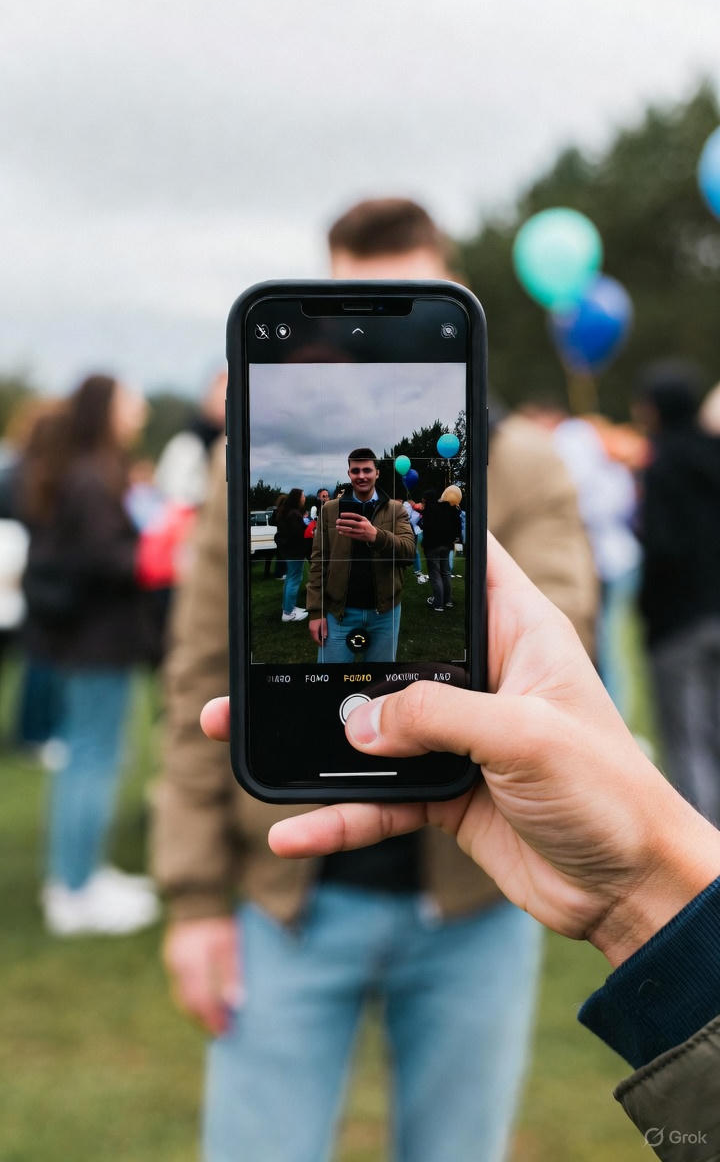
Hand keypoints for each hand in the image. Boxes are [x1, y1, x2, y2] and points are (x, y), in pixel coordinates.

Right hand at [163, 916, 241, 1034]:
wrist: (198, 898)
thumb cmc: (219, 922)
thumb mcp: (230, 945)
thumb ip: (231, 973)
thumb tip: (234, 1003)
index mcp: (192, 963)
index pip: (201, 1001)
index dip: (213, 1019)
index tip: (226, 1031)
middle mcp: (178, 966)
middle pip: (188, 1004)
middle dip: (204, 1020)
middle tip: (220, 1032)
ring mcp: (172, 962)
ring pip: (181, 997)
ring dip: (196, 1012)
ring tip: (213, 1021)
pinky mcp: (172, 959)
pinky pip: (180, 986)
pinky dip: (191, 998)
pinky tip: (203, 1002)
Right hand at [200, 536, 719, 967]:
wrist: (630, 890)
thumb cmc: (610, 791)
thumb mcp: (526, 737)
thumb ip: (438, 718)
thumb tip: (355, 724)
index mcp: (518, 633)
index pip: (462, 561)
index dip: (416, 530)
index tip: (353, 511)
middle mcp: (482, 676)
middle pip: (388, 646)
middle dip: (323, 646)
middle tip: (257, 638)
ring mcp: (458, 737)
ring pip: (367, 726)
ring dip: (305, 733)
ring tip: (230, 725)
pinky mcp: (445, 794)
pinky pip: (376, 799)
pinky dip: (335, 814)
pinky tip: (291, 830)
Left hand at [335, 513, 376, 542]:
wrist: (373, 535)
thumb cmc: (367, 525)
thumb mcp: (364, 519)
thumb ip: (357, 517)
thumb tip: (348, 515)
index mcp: (363, 520)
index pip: (354, 516)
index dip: (347, 515)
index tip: (341, 514)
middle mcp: (361, 526)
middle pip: (351, 523)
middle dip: (343, 522)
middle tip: (337, 521)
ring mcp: (359, 532)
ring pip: (350, 530)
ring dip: (342, 528)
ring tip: (337, 527)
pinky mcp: (358, 536)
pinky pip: (350, 535)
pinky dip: (345, 533)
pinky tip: (340, 532)